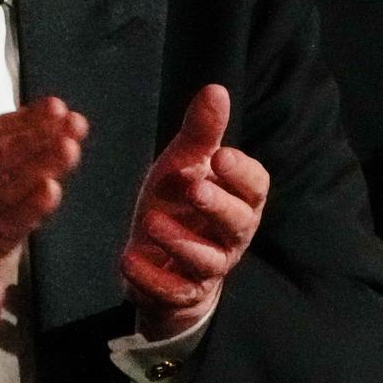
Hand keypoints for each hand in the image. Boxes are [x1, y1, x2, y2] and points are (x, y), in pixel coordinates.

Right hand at [0, 99, 87, 357]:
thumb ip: (2, 170)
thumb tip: (49, 131)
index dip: (25, 120)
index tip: (59, 107)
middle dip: (38, 135)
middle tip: (76, 123)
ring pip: (4, 187)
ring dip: (41, 164)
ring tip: (72, 147)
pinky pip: (5, 227)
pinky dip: (29, 207)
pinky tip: (53, 190)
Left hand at [121, 84, 268, 340]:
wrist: (159, 261)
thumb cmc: (180, 205)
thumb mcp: (186, 165)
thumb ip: (202, 133)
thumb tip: (215, 88)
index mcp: (240, 201)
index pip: (256, 186)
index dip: (240, 172)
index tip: (219, 155)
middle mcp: (231, 237)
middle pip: (238, 223)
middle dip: (217, 205)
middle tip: (194, 187)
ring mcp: (208, 269)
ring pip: (206, 260)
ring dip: (180, 241)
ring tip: (151, 221)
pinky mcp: (181, 294)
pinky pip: (172, 290)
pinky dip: (150, 277)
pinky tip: (127, 259)